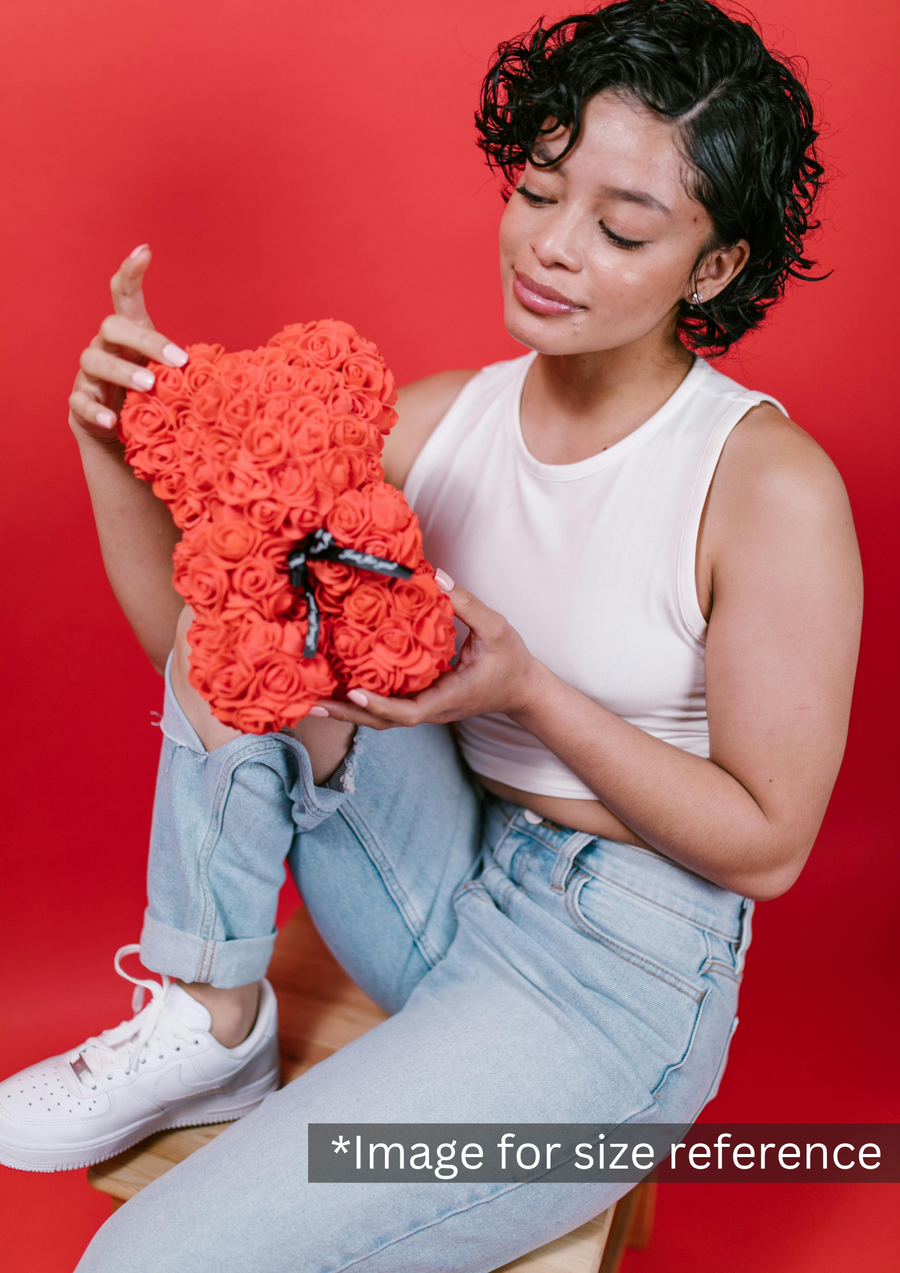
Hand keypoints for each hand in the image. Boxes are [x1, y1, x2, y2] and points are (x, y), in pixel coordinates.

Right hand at [68, 244, 188, 444]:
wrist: (118, 430)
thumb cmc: (149, 394)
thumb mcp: (168, 374)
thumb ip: (185, 364)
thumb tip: (237, 368)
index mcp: (128, 335)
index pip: (124, 296)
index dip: (130, 272)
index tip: (144, 250)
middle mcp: (104, 347)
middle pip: (112, 326)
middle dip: (144, 340)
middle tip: (176, 360)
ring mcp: (89, 374)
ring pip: (95, 360)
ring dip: (123, 372)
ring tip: (149, 385)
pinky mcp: (80, 402)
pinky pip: (82, 402)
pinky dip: (97, 411)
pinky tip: (113, 421)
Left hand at [312, 572, 546, 729]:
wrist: (523, 689)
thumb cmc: (512, 661)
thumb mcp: (498, 629)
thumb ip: (468, 604)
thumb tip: (437, 578)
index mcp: (448, 698)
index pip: (408, 712)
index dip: (380, 706)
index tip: (354, 693)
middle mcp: (431, 709)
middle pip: (382, 721)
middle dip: (346, 714)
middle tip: (309, 703)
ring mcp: (425, 708)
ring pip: (380, 718)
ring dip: (346, 710)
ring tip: (310, 699)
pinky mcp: (421, 700)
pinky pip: (387, 705)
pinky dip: (360, 700)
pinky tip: (336, 686)